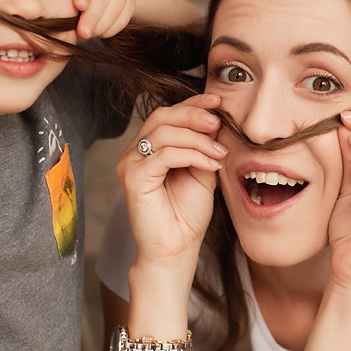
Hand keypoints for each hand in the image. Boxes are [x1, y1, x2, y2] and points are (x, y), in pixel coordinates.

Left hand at [73, 0, 139, 39]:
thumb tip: (61, 20)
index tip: (78, 6)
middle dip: (92, 17)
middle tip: (82, 33)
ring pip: (114, 10)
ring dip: (100, 27)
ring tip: (87, 35)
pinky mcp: (131, 2)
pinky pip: (122, 20)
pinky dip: (109, 30)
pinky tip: (98, 33)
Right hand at [117, 93, 227, 267]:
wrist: (177, 249)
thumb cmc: (187, 215)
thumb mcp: (203, 171)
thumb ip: (206, 147)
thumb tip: (220, 120)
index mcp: (150, 148)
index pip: (169, 114)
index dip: (193, 103)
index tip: (219, 101)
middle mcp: (135, 152)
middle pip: (163, 116)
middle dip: (194, 114)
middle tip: (219, 122)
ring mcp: (130, 164)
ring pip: (164, 132)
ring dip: (197, 138)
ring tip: (219, 153)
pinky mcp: (133, 178)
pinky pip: (164, 155)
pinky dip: (191, 155)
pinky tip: (210, 165)